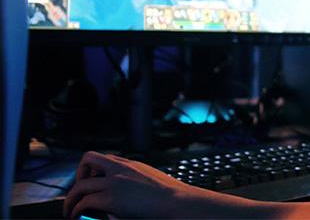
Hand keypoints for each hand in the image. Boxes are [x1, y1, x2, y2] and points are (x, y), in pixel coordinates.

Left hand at [63, 151, 205, 218]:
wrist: (177, 202)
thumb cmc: (171, 197)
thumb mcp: (152, 182)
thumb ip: (136, 184)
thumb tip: (125, 196)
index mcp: (131, 165)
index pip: (105, 158)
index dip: (94, 169)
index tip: (92, 182)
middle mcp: (120, 170)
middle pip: (88, 160)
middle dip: (78, 176)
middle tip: (77, 193)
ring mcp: (114, 183)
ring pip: (80, 186)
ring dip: (71, 199)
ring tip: (70, 210)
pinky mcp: (111, 199)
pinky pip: (84, 203)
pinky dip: (76, 210)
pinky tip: (77, 216)